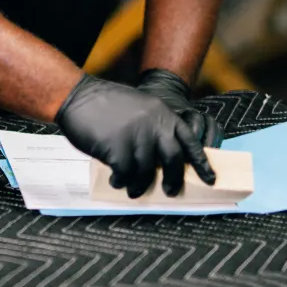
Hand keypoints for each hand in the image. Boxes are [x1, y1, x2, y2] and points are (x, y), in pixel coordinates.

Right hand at [55, 74, 215, 198]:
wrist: (76, 95)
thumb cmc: (104, 104)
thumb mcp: (139, 107)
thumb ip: (154, 127)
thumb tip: (162, 161)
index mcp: (161, 113)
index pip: (189, 140)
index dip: (201, 161)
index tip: (210, 179)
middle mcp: (153, 124)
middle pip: (173, 160)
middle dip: (174, 180)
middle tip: (171, 191)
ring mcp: (135, 136)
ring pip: (147, 171)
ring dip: (140, 185)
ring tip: (132, 189)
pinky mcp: (117, 147)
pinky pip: (125, 174)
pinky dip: (122, 181)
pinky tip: (116, 182)